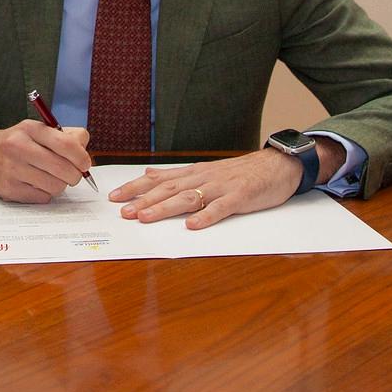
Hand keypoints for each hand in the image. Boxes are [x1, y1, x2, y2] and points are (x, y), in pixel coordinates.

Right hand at [0, 119, 91, 202]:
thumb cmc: (13, 143)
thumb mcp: (34, 130)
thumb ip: (63, 136)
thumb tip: (85, 151)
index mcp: (30, 129)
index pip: (68, 145)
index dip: (82, 158)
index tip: (84, 164)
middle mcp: (20, 147)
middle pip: (65, 170)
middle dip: (74, 176)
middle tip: (70, 175)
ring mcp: (13, 169)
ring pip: (56, 186)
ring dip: (58, 185)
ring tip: (49, 178)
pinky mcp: (9, 189)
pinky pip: (42, 198)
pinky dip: (44, 194)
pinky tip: (35, 185)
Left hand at [107, 139, 343, 228]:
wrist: (276, 165)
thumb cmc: (240, 172)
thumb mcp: (204, 170)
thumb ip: (177, 175)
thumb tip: (148, 174)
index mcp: (192, 173)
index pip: (157, 180)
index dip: (135, 188)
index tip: (115, 197)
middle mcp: (202, 178)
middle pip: (167, 189)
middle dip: (143, 200)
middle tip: (123, 211)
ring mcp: (220, 187)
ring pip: (187, 198)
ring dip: (164, 208)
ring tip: (145, 217)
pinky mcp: (240, 197)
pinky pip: (221, 208)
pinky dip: (206, 217)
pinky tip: (193, 226)